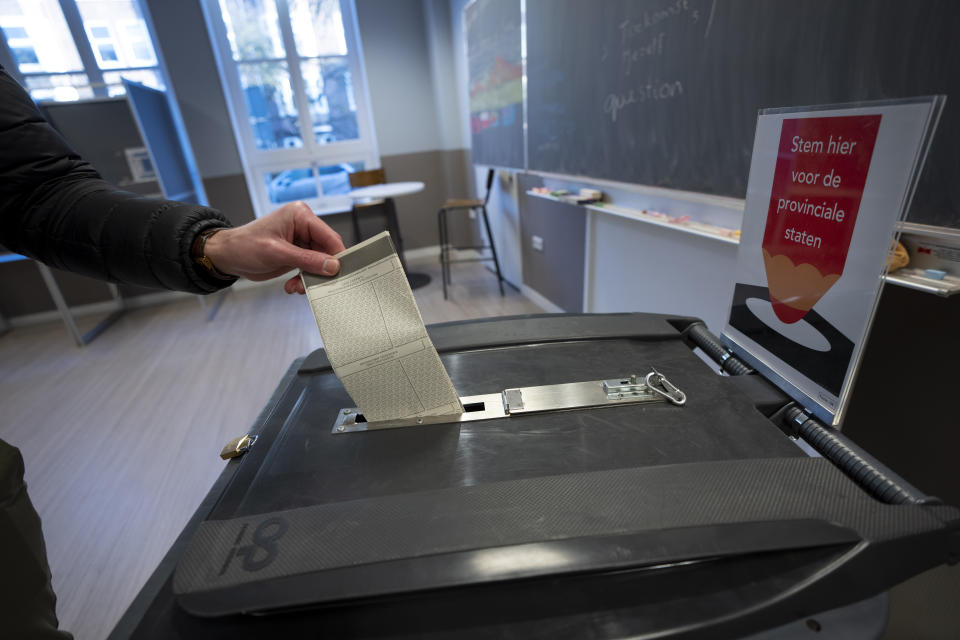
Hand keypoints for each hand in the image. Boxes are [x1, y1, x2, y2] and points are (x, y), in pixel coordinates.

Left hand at [204, 201, 345, 293]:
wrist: (227, 256)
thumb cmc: (244, 245)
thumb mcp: (277, 253)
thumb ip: (307, 259)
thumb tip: (333, 266)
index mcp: (300, 215)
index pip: (329, 236)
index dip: (337, 256)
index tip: (340, 274)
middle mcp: (303, 226)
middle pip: (326, 251)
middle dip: (321, 271)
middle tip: (314, 285)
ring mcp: (301, 241)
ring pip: (319, 263)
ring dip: (310, 278)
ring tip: (297, 287)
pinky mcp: (297, 254)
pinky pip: (310, 269)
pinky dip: (303, 280)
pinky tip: (292, 286)